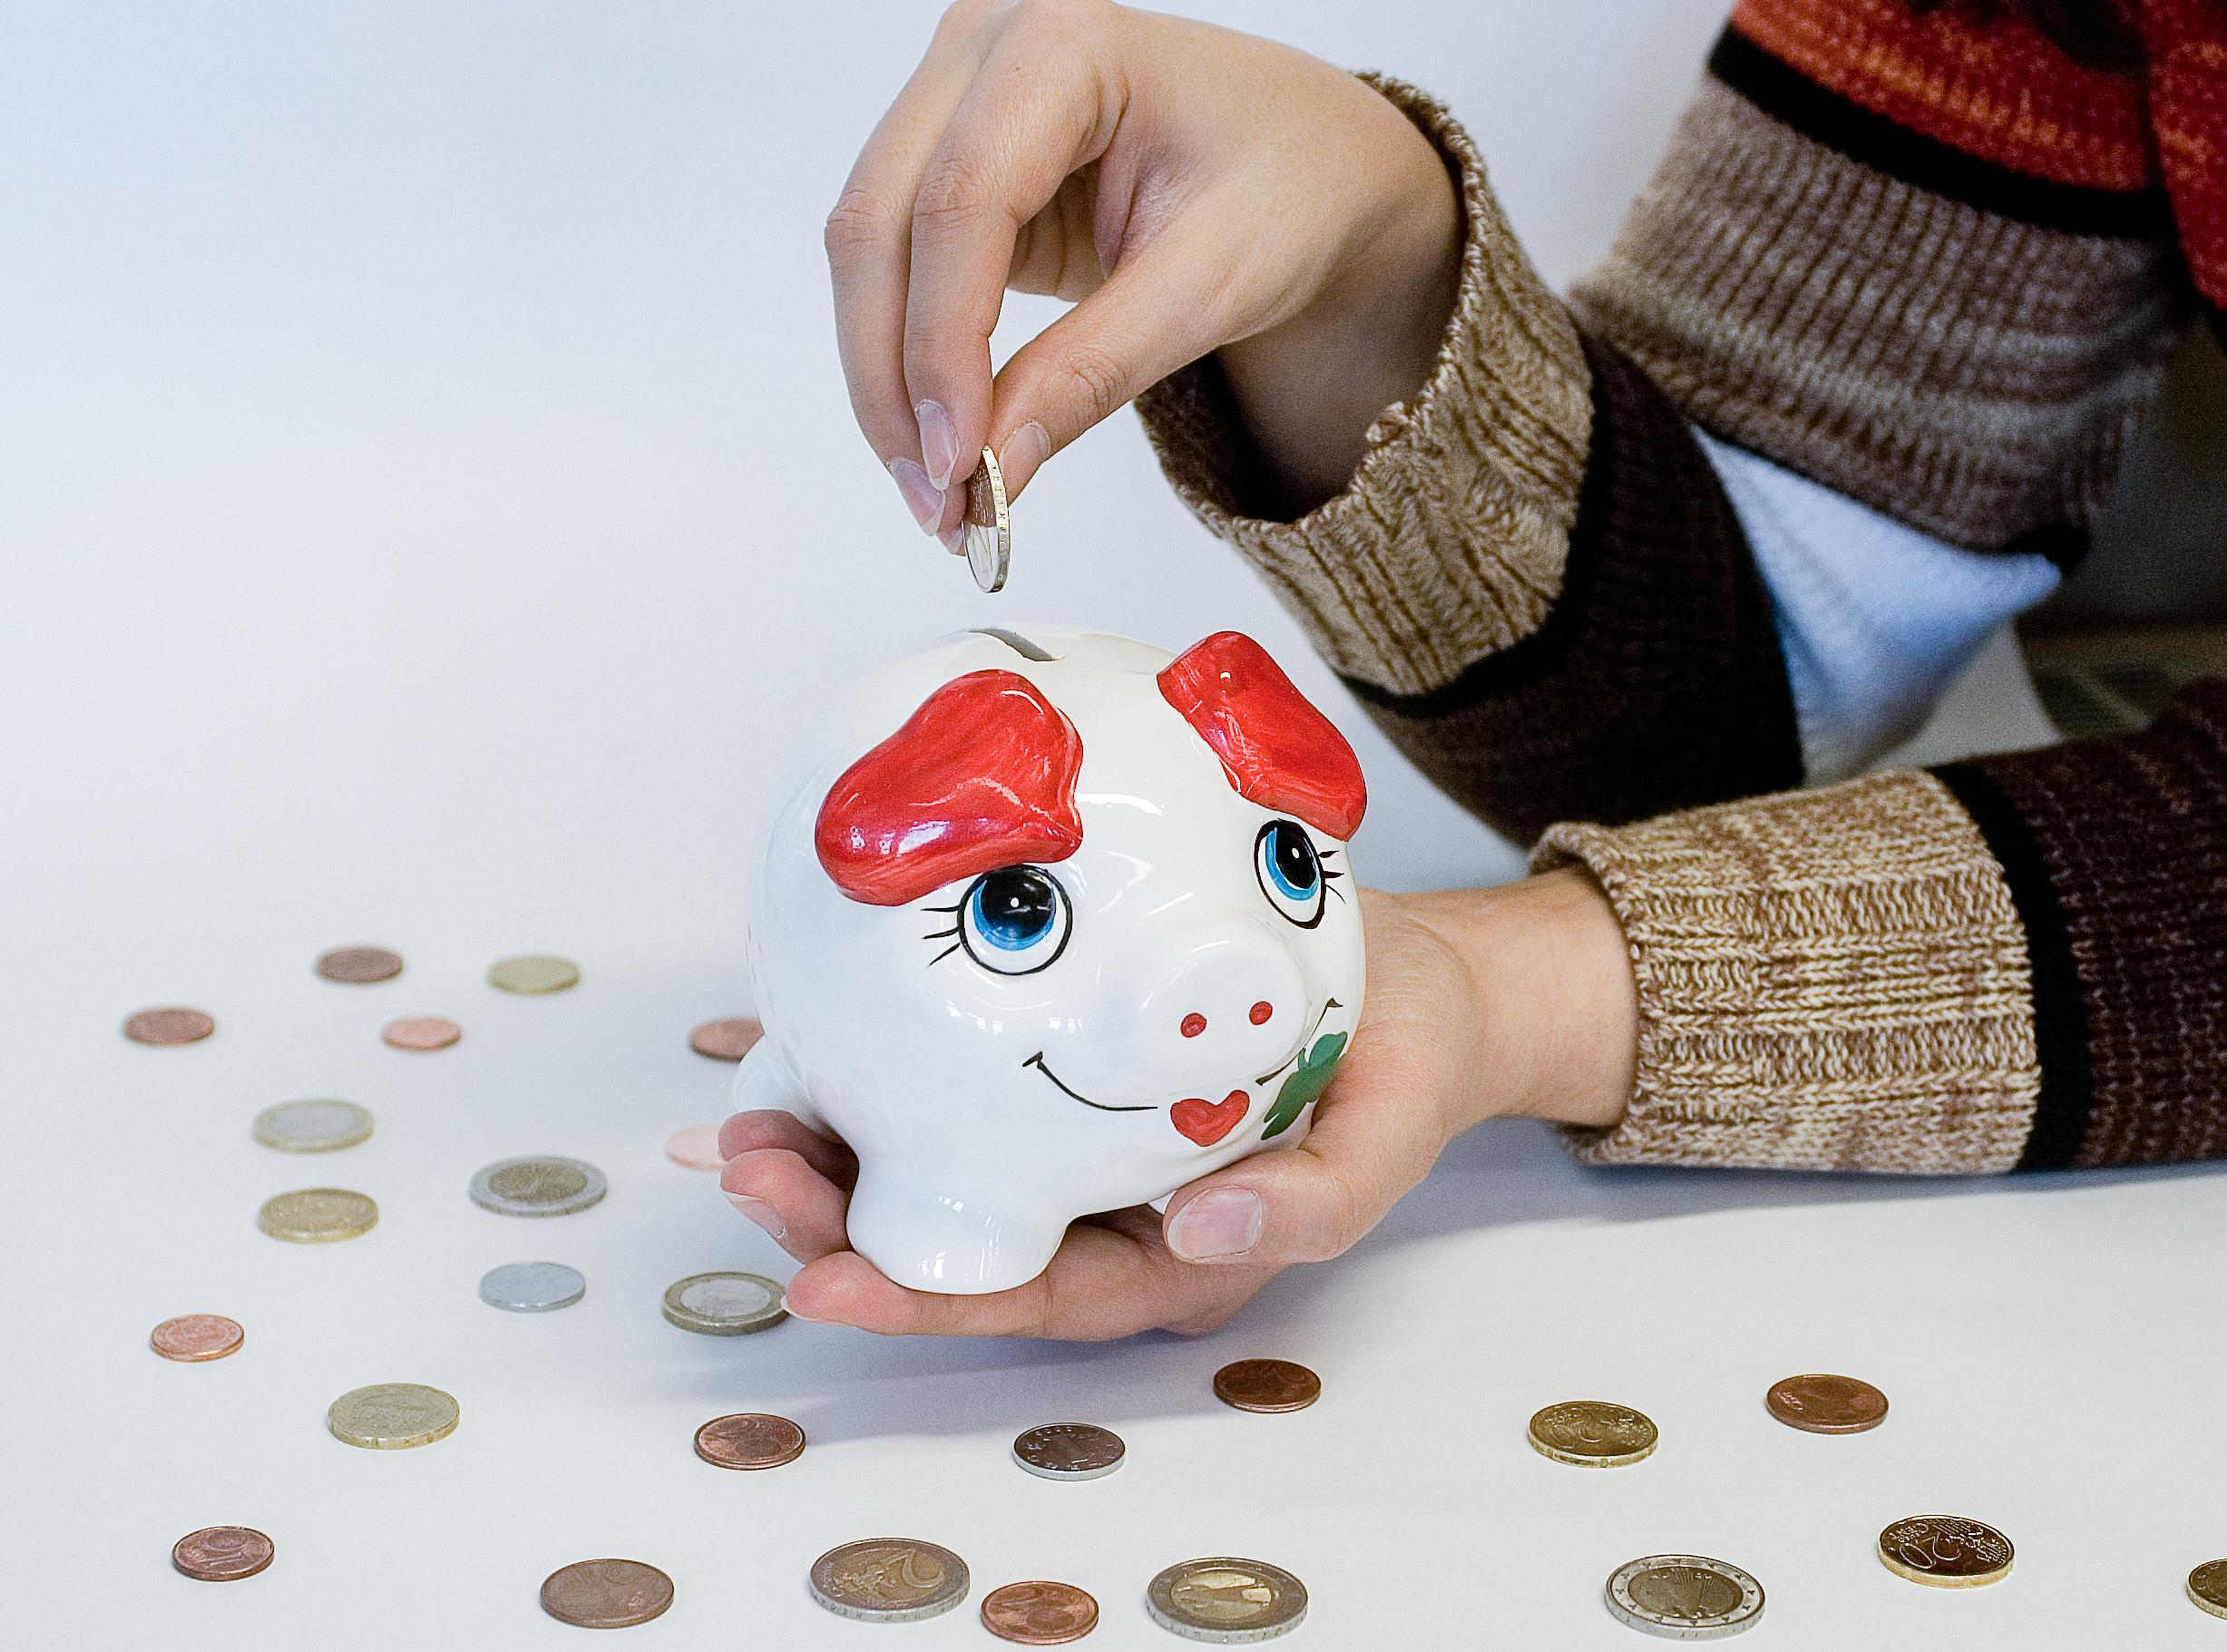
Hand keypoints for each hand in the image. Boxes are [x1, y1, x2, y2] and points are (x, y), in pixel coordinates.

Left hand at [715, 871, 1634, 1338]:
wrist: (1419, 979)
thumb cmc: (1402, 1060)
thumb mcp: (1385, 1140)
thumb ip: (1308, 1206)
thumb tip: (1200, 1232)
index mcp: (1170, 1260)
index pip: (1028, 1297)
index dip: (921, 1299)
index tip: (823, 1279)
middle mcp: (1103, 1212)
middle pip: (952, 1238)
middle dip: (835, 1220)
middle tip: (747, 1162)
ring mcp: (1071, 1138)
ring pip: (931, 1165)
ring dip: (831, 1147)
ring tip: (741, 1111)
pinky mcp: (1052, 1065)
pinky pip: (946, 1079)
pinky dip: (864, 1064)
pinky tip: (777, 1042)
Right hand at [830, 0, 1462, 542]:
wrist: (1313, 166)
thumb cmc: (1290, 188)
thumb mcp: (1214, 284)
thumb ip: (1094, 371)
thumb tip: (992, 473)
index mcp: (1063, 43)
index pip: (963, 201)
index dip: (943, 343)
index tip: (959, 463)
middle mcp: (984, 51)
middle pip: (881, 224)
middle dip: (896, 380)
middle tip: (937, 504)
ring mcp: (954, 102)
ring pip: (867, 253)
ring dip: (888, 387)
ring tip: (939, 502)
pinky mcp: (950, 168)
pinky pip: (896, 272)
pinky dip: (911, 366)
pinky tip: (944, 448)